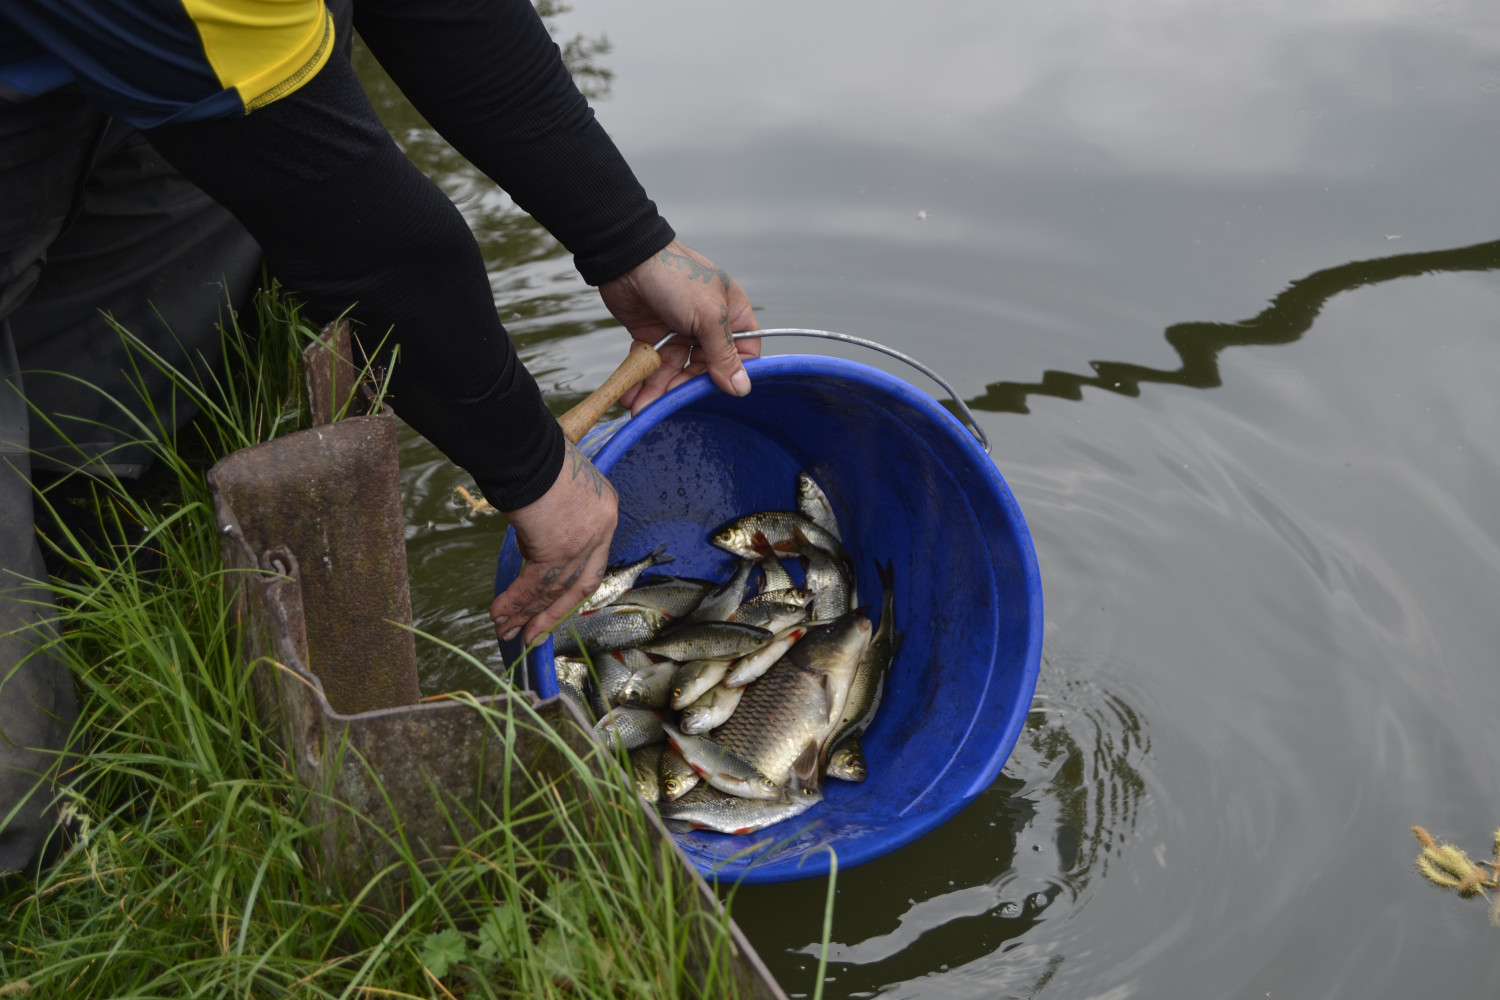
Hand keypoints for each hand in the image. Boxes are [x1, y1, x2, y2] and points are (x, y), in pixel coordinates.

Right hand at [489, 440, 617, 646]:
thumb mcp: (560, 489)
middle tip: (532, 635)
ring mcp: (582, 541)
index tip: (552, 606)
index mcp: (606, 511)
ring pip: (552, 589)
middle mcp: (601, 529)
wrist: (529, 448)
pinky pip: (533, 585)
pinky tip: (500, 615)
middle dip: (552, 613)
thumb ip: (555, 520)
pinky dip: (514, 601)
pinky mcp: (557, 548)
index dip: (570, 590)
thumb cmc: (538, 459)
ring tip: (506, 630)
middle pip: (578, 585)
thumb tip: (534, 545)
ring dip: (525, 613)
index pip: (592, 562)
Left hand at [597, 239, 760, 413]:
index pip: (743, 355)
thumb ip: (724, 353)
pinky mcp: (652, 337)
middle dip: (685, 389)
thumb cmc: (676, 276)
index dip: (731, 375)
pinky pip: (650, 366)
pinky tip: (630, 396)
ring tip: (641, 409)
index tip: (716, 392)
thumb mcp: (709, 314)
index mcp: (731, 315)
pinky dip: (640, 381)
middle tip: (670, 405)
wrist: (625, 258)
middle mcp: (707, 326)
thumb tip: (741, 387)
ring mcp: (678, 332)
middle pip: (704, 370)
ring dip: (658, 392)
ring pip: (674, 372)